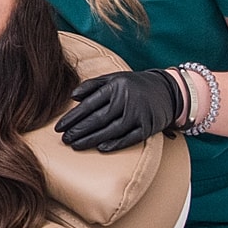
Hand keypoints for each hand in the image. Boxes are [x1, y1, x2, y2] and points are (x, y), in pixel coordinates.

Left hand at [57, 68, 186, 152]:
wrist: (167, 90)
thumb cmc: (134, 85)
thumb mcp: (114, 78)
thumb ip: (92, 85)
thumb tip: (72, 97)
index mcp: (116, 86)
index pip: (89, 104)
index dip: (72, 117)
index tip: (59, 127)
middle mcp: (127, 99)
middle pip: (98, 118)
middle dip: (79, 130)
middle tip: (64, 140)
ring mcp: (139, 113)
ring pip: (111, 130)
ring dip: (91, 140)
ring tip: (75, 146)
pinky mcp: (149, 126)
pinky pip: (130, 138)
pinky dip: (116, 144)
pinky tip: (101, 149)